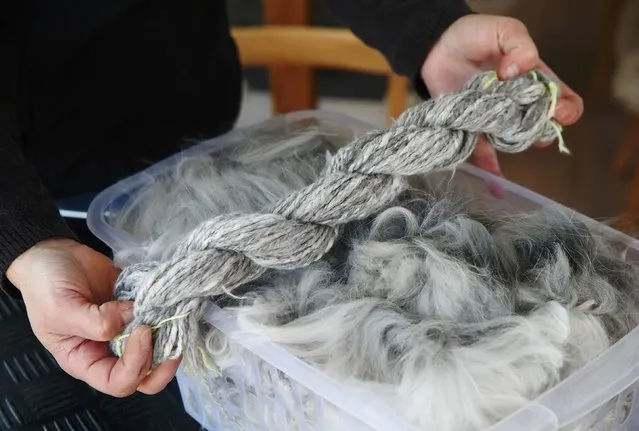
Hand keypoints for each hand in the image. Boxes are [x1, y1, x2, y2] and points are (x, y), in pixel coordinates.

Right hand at [6, 238, 178, 396]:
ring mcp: (125, 329)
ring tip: (171, 313)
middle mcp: (108, 350)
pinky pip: (159, 319)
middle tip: (172, 333)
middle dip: (163, 362)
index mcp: (85, 360)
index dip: (136, 364)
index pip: (118, 382)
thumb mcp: (61, 308)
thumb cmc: (46, 286)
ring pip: (157, 349)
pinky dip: (167, 312)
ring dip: (169, 336)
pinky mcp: (136, 308)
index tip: (142, 331)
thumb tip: (134, 318)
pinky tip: (167, 298)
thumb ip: (96, 321)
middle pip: (145, 375)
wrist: (53, 254)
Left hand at [421, 14, 583, 177]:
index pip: (563, 100)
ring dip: (514, 144)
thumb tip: (520, 69)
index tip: (557, 111)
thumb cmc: (475, 36)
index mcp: (534, 81)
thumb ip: (518, 45)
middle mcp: (518, 105)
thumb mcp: (503, 30)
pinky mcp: (472, 130)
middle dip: (538, 128)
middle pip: (540, 126)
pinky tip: (496, 186)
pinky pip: (484, 155)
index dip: (566, 109)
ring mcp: (495, 119)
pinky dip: (491, 171)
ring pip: (514, 141)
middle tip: (525, 122)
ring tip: (504, 135)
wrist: (437, 47)